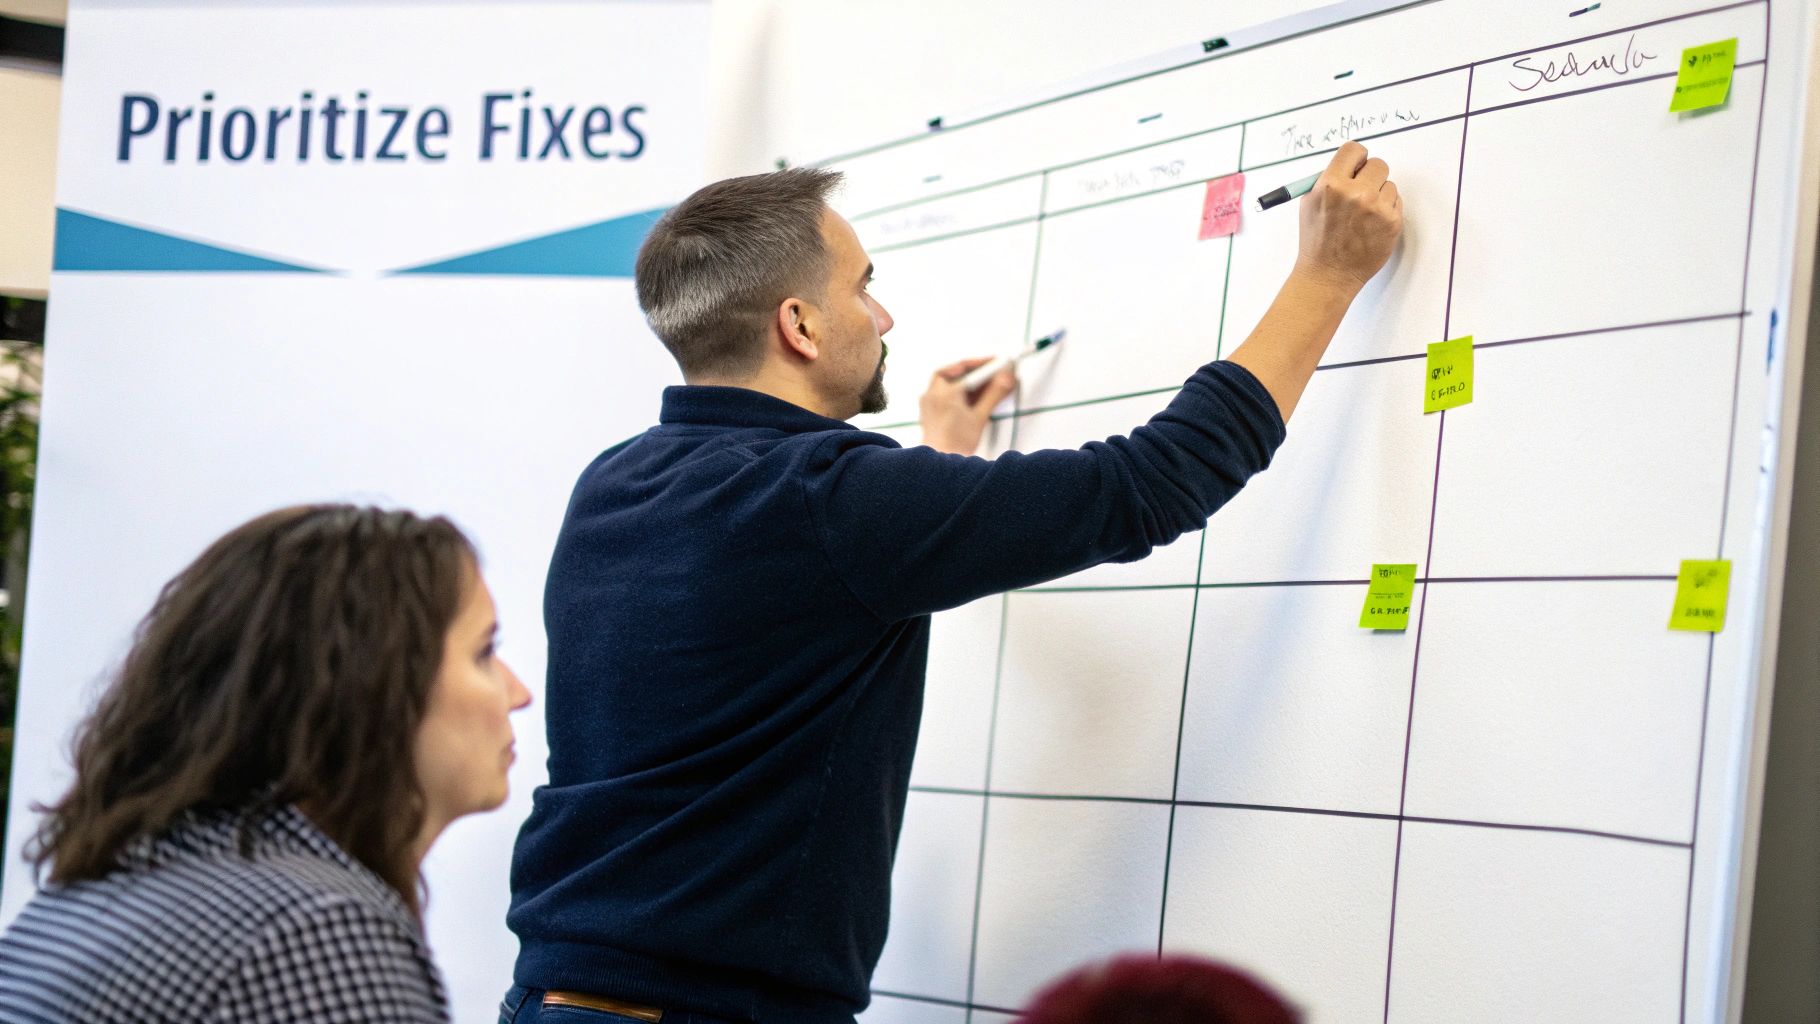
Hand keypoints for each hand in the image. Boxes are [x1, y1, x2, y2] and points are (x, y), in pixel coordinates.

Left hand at [919, 357, 1016, 455]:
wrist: (941, 465)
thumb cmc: (955, 445)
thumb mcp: (980, 417)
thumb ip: (994, 394)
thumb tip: (1005, 379)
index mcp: (944, 393)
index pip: (967, 369)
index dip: (986, 365)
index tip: (999, 364)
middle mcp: (932, 395)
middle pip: (953, 372)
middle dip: (972, 369)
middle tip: (988, 370)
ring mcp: (928, 403)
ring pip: (946, 382)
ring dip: (965, 380)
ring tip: (983, 385)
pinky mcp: (928, 411)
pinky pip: (941, 393)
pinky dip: (956, 391)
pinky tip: (969, 398)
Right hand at [1294, 140, 1403, 293]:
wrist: (1328, 274)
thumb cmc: (1317, 242)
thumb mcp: (1309, 204)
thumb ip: (1328, 180)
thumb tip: (1349, 165)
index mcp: (1331, 185)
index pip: (1354, 150)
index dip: (1356, 158)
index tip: (1356, 166)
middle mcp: (1355, 193)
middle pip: (1378, 164)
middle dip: (1370, 175)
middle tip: (1362, 191)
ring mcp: (1377, 208)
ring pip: (1389, 184)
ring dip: (1379, 195)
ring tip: (1363, 215)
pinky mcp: (1392, 222)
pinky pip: (1396, 202)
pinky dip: (1386, 210)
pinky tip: (1371, 224)